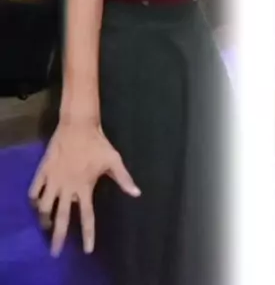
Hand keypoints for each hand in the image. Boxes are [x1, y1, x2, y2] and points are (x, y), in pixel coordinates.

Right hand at [29, 121, 140, 256]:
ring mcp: (54, 179)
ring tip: (46, 224)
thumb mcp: (113, 160)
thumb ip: (124, 178)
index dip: (88, 235)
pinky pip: (34, 190)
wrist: (78, 124)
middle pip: (60, 218)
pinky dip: (34, 198)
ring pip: (44, 207)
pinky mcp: (44, 170)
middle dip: (58, 237)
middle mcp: (67, 187)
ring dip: (44, 218)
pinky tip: (37, 202)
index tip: (87, 250)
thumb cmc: (98, 143)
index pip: (87, 217)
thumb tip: (137, 193)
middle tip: (55, 252)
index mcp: (85, 187)